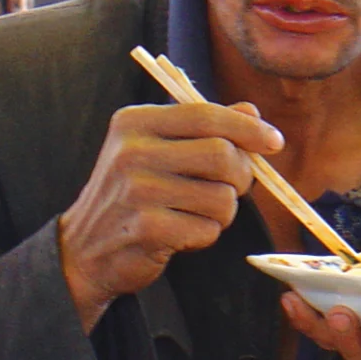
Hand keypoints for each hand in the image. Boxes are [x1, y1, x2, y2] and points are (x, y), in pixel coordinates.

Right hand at [58, 101, 283, 332]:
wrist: (86, 249)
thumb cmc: (133, 195)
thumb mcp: (159, 150)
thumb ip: (205, 128)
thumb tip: (251, 110)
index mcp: (135, 122)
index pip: (206, 115)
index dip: (248, 129)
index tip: (274, 142)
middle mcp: (132, 152)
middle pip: (223, 155)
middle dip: (241, 176)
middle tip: (231, 188)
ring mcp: (137, 190)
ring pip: (223, 197)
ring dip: (223, 212)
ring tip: (195, 213)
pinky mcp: (147, 228)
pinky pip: (208, 229)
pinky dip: (205, 235)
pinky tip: (180, 233)